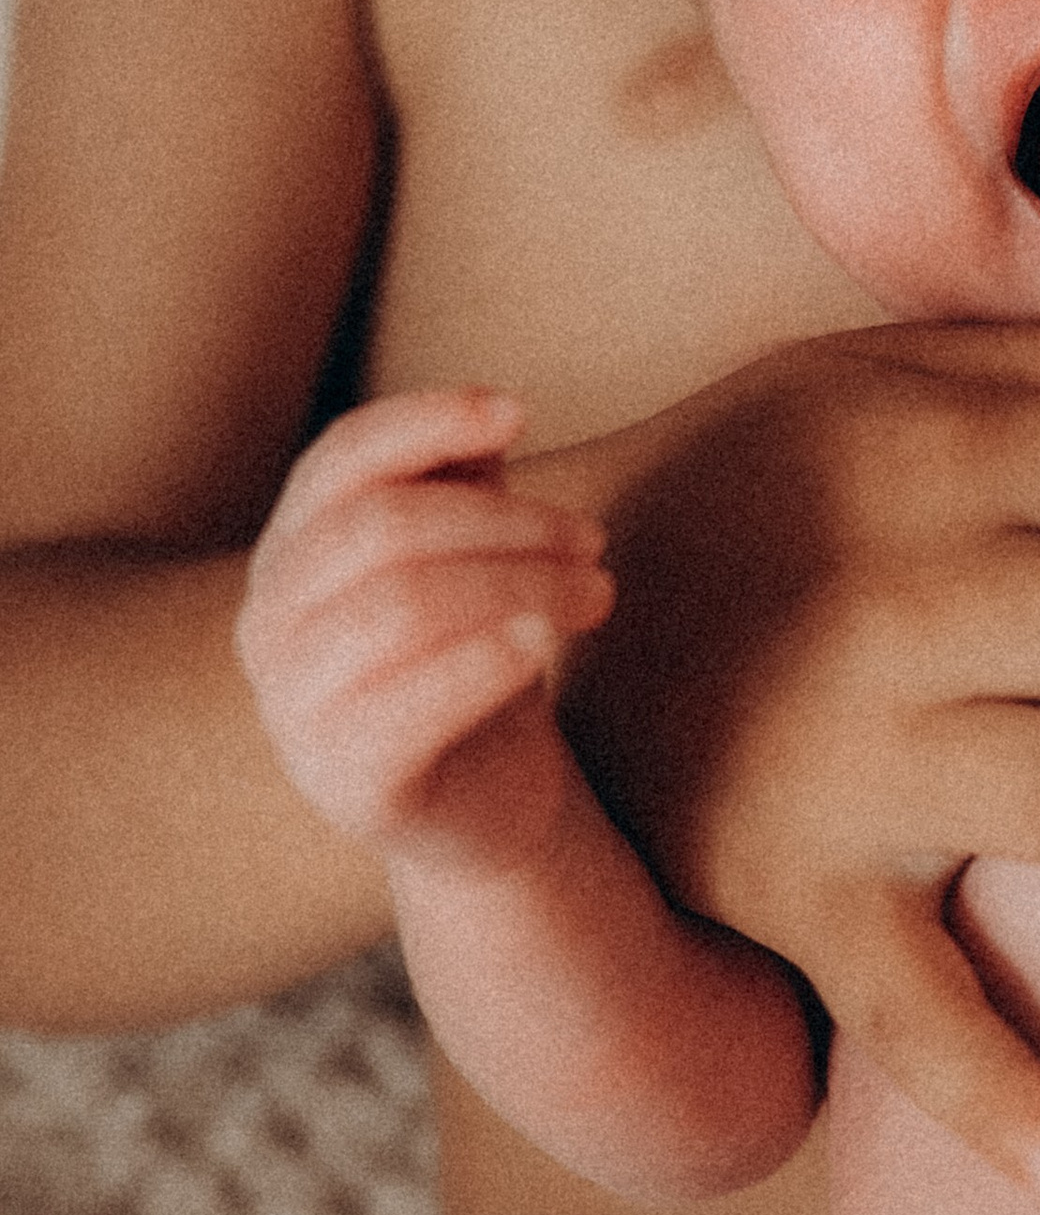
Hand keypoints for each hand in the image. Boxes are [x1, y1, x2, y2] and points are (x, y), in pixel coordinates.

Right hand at [237, 386, 613, 862]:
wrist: (484, 803)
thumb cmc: (472, 655)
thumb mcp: (469, 555)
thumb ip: (463, 481)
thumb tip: (495, 411)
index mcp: (292, 551)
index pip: (339, 458)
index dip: (427, 420)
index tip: (519, 412)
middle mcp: (269, 622)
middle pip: (383, 527)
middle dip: (506, 520)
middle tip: (592, 540)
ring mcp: (292, 706)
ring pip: (404, 604)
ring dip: (521, 583)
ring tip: (596, 593)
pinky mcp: (343, 780)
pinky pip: (411, 703)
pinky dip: (485, 658)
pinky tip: (541, 641)